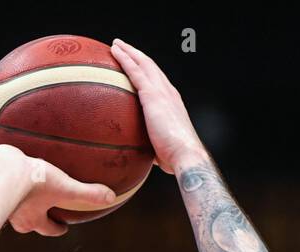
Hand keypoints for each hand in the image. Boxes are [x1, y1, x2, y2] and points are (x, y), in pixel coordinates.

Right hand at [0, 149, 115, 236]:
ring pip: (1, 202)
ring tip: (5, 184)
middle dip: (30, 216)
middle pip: (24, 220)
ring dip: (5, 196)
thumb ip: (87, 194)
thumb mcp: (65, 186)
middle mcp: (13, 214)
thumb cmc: (33, 183)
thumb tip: (111, 197)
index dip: (56, 228)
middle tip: (37, 208)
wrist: (0, 172)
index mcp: (33, 217)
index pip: (48, 228)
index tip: (63, 227)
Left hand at [108, 38, 206, 174]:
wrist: (185, 155)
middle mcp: (169, 93)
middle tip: (123, 48)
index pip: (158, 82)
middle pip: (151, 67)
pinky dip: (125, 59)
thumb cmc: (175, 159)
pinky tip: (114, 52)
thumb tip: (139, 155)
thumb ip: (151, 147)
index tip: (137, 65)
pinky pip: (135, 72)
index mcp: (172, 103)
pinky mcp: (152, 95)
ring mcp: (161, 92)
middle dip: (138, 56)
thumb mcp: (161, 150)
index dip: (147, 71)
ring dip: (129, 52)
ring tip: (116, 44)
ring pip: (142, 64)